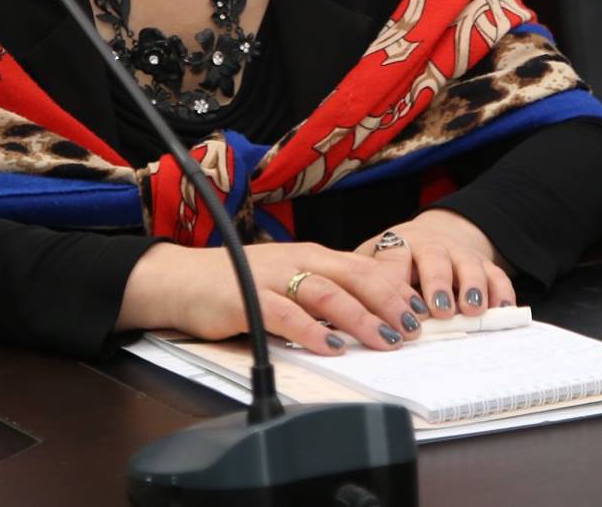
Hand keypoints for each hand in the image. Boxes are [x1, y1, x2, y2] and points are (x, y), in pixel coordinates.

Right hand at [118, 240, 427, 354]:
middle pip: (354, 277)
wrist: (182, 279)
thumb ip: (320, 290)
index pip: (363, 266)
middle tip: (412, 328)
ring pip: (327, 294)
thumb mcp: (287, 278)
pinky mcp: (250, 300)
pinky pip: (287, 315)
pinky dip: (312, 331)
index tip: (418, 309)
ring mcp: (274, 278)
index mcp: (312, 255)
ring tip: (384, 339)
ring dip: (360, 318)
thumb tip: (363, 313)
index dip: (394, 287)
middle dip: (388, 301)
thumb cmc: (238, 281)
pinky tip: (331, 346)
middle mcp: (298, 260)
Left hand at [360, 210, 514, 319]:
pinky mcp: (482, 264)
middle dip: (438, 283)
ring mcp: (459, 253)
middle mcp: (431, 245)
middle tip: (439, 311)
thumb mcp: (371, 264)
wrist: (431, 236)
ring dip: (471, 286)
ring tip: (471, 309)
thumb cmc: (394, 260)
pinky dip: (500, 290)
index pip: (393, 258)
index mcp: (398, 244)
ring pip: (467, 263)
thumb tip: (336, 316)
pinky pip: (496, 273)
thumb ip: (360, 287)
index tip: (397, 310)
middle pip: (434, 257)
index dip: (395, 284)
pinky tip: (501, 308)